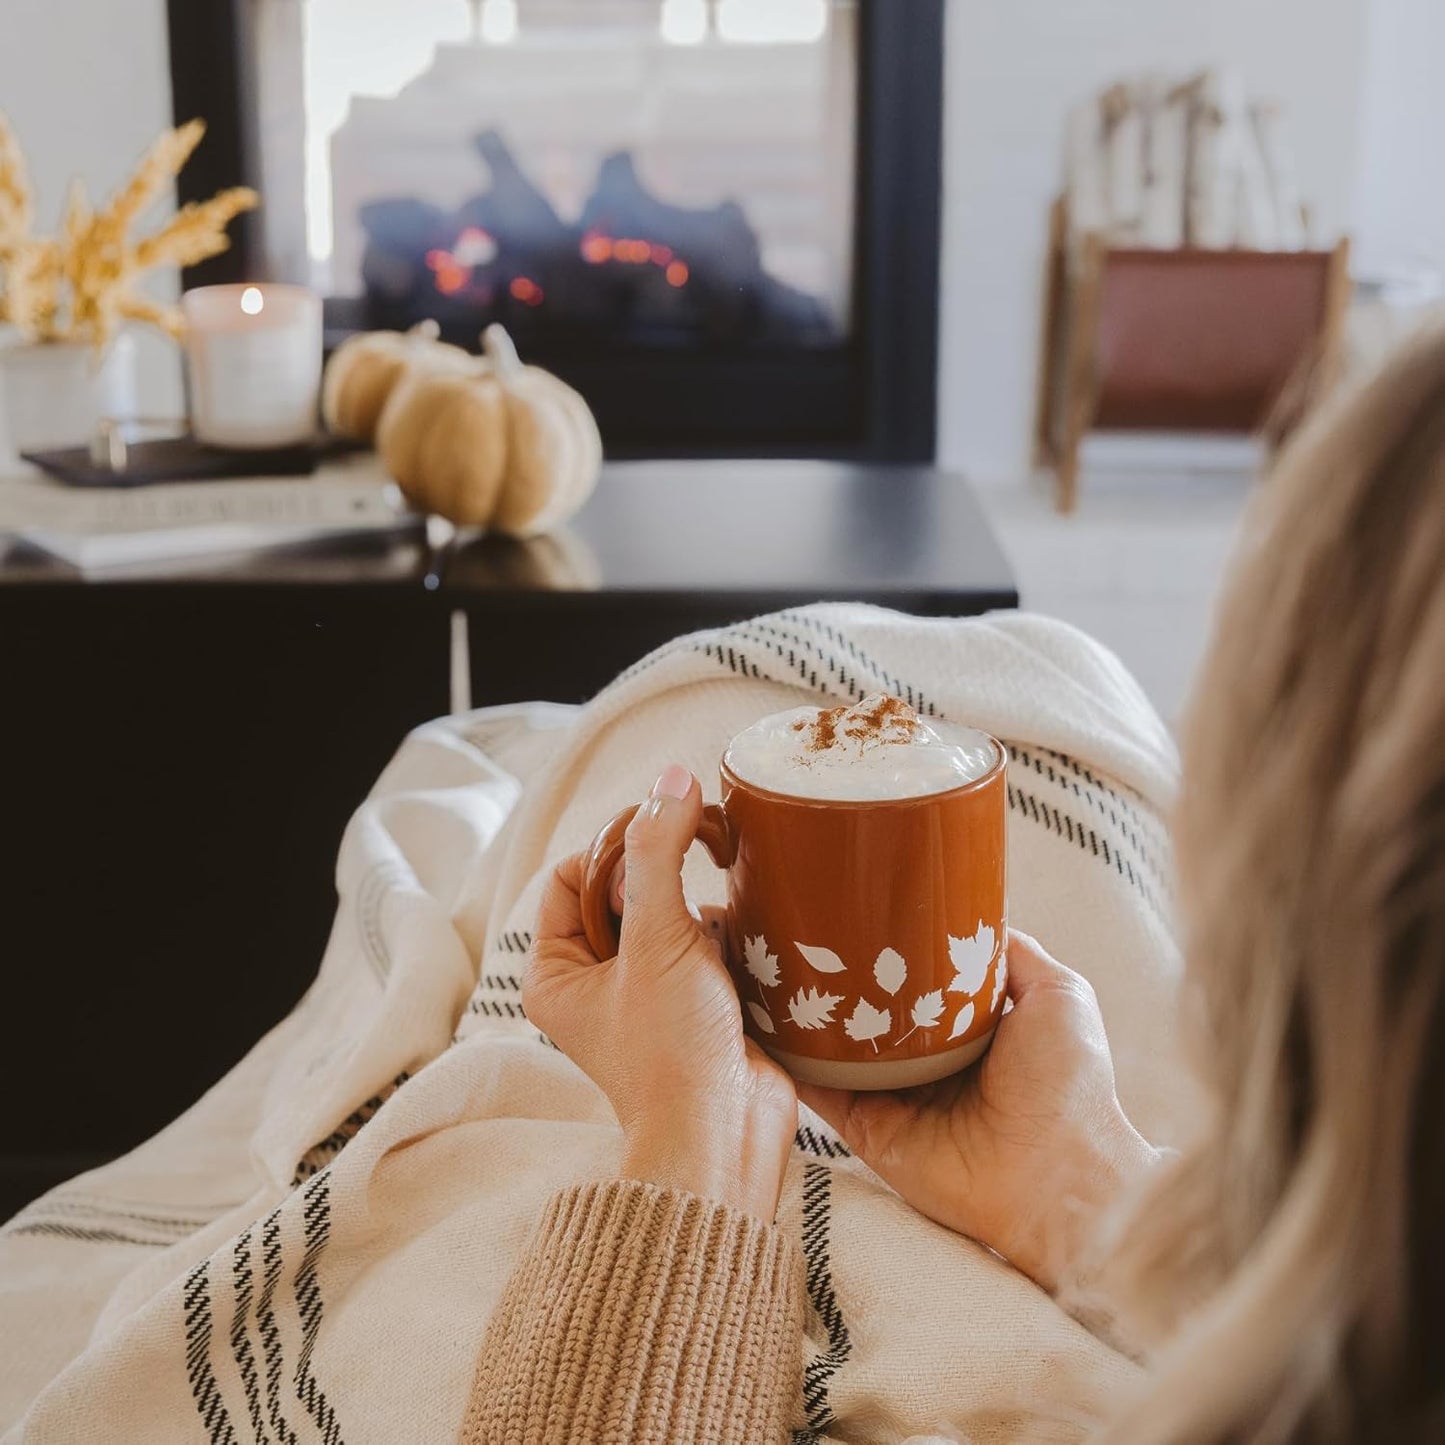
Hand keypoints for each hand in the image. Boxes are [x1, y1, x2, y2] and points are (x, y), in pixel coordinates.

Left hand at [525, 764, 796, 1221]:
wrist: (728, 1136)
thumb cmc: (672, 1053)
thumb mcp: (658, 940)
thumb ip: (660, 854)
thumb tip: (672, 778)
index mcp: (556, 970)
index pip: (573, 873)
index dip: (614, 842)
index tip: (663, 827)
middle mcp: (595, 980)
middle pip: (624, 887)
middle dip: (665, 866)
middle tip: (706, 839)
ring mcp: (649, 992)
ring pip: (671, 912)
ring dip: (700, 900)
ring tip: (728, 895)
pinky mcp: (697, 1003)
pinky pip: (708, 941)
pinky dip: (729, 929)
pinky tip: (750, 929)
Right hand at [798, 931, 1157, 1291]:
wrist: (1057, 1176)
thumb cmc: (1068, 1084)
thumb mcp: (1058, 994)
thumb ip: (1013, 954)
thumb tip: (972, 915)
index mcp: (968, 1029)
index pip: (914, 977)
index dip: (890, 945)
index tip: (859, 903)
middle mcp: (925, 1060)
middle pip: (868, 1005)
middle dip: (838, 971)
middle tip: (801, 925)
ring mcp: (891, 1094)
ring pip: (834, 1043)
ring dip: (803, 1009)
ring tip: (767, 958)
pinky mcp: (866, 1128)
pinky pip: (817, 1088)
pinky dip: (788, 1056)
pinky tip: (760, 1016)